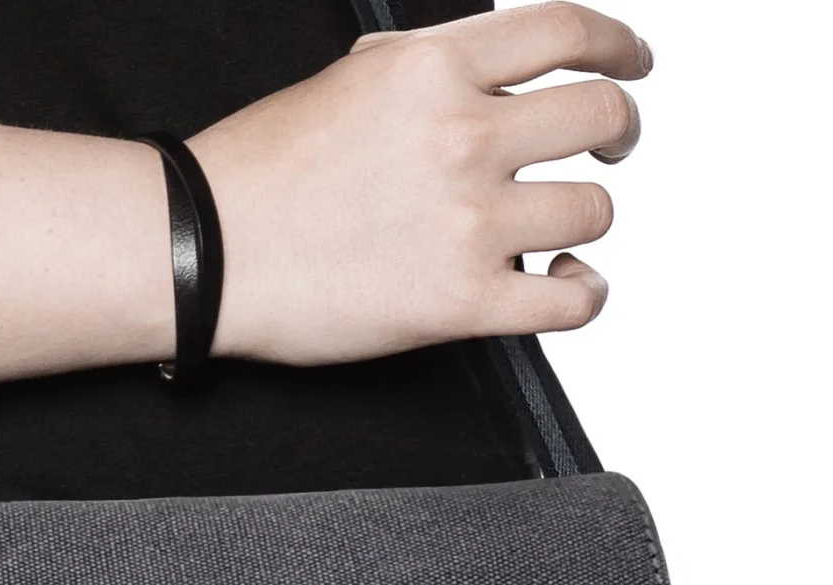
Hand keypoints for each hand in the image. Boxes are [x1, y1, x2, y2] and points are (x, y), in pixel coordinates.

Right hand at [191, 2, 650, 366]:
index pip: (567, 34)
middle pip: (599, 117)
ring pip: (593, 210)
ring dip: (584, 221)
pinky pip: (573, 301)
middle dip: (616, 132)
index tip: (630, 64)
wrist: (202, 252)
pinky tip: (567, 286)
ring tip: (555, 233)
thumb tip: (477, 73)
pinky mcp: (459, 302)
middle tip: (608, 150)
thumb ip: (424, 70)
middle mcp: (462, 135)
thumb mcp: (346, 81)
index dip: (618, 48)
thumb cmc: (253, 178)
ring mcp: (467, 221)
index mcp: (434, 69)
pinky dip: (585, 294)